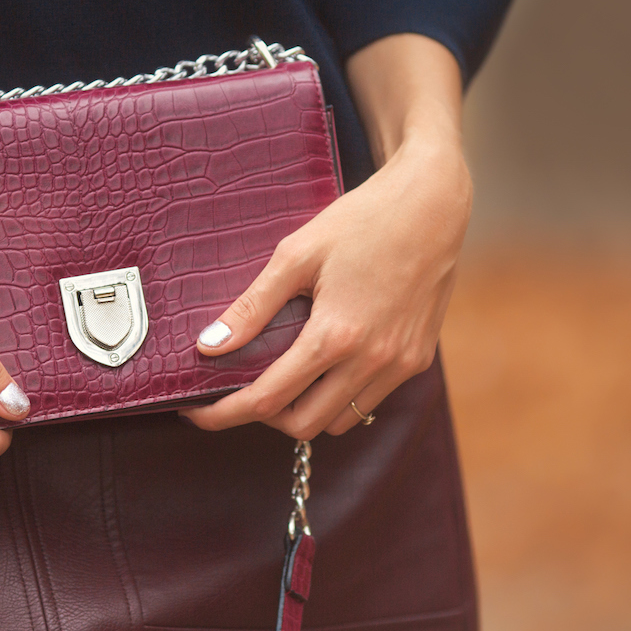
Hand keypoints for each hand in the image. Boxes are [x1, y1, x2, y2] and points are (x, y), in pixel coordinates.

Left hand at [181, 34, 470, 437]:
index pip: (268, 400)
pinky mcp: (417, 360)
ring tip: (281, 376)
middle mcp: (372, 361)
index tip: (197, 412)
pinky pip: (369, 401)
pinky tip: (323, 364)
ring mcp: (400, 364)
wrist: (433, 204)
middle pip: (302, 425)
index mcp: (337, 336)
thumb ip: (252, 307)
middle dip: (263, 416)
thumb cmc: (362, 221)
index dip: (224, 414)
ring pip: (339, 421)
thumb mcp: (296, 255)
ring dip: (304, 410)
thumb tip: (209, 347)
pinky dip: (339, 396)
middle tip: (239, 388)